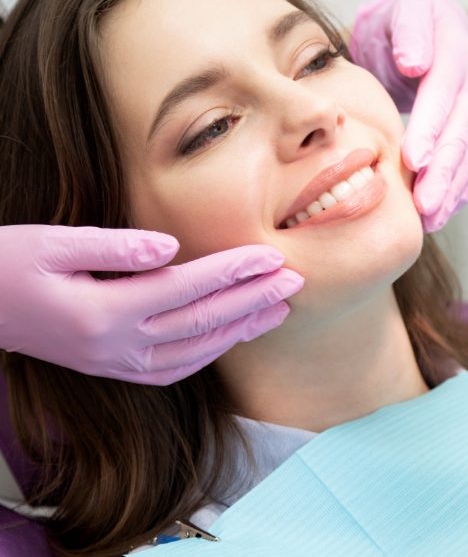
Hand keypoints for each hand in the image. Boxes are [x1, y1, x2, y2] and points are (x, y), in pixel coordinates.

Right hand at [0, 224, 302, 384]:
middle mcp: (115, 345)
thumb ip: (115, 245)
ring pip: (196, 350)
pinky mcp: (115, 368)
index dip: (234, 272)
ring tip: (279, 308)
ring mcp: (116, 363)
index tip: (272, 257)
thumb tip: (171, 247)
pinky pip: (175, 368)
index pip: (187, 288)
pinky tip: (234, 335)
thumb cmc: (9, 265)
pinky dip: (212, 352)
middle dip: (253, 300)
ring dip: (242, 329)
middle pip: (202, 322)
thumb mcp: (52, 243)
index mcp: (102, 310)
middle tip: (295, 282)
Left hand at [351, 0, 467, 231]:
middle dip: (444, 171)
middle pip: (463, 131)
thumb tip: (415, 62)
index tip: (414, 159)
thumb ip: (410, 32)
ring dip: (453, 189)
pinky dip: (461, 190)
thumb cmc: (403, 24)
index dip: (431, 127)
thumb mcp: (402, 12)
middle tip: (424, 204)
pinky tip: (443, 212)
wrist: (424, 27)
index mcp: (456, 50)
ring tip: (431, 218)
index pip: (445, 93)